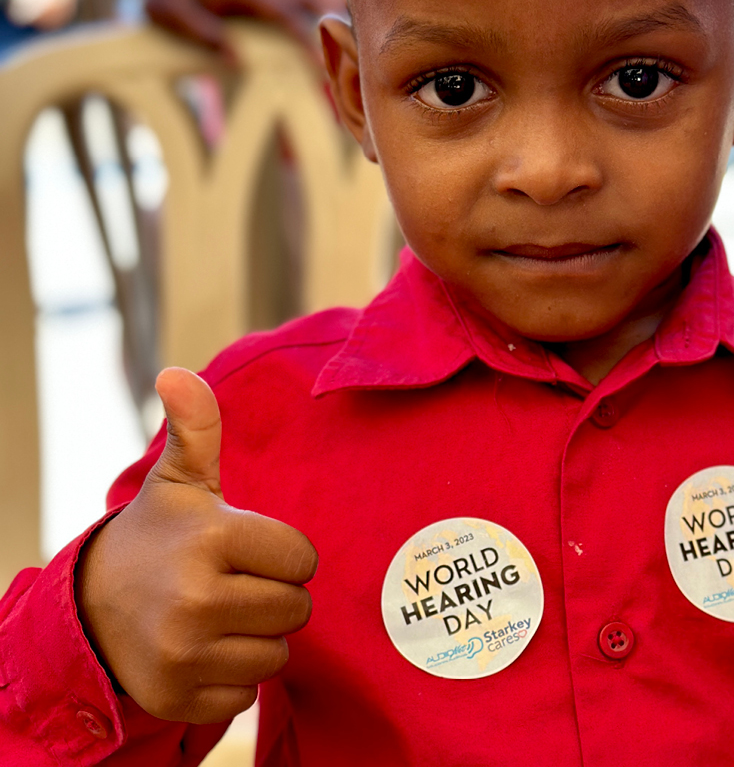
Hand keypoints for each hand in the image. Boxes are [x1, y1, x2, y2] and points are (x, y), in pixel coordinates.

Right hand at [77, 368, 317, 723]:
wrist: (92, 607)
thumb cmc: (158, 535)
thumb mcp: (180, 480)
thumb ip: (197, 427)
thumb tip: (177, 373)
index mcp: (212, 537)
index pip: (303, 558)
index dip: (283, 553)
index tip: (249, 548)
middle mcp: (197, 598)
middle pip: (296, 608)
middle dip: (274, 595)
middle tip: (235, 582)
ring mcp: (184, 653)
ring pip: (277, 654)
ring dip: (258, 637)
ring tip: (220, 614)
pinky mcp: (177, 698)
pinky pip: (247, 693)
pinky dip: (233, 676)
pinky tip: (204, 650)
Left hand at [132, 0, 344, 64]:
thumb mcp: (171, 14)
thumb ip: (203, 33)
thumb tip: (237, 60)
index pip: (287, 15)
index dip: (309, 38)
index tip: (326, 65)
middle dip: (344, 19)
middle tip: (365, 50)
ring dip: (346, 11)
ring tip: (368, 41)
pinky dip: (336, 7)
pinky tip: (353, 24)